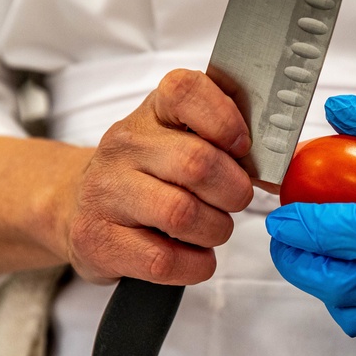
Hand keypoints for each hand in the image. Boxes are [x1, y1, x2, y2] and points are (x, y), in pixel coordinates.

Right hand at [67, 69, 253, 284]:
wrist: (77, 206)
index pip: (187, 91)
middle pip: (197, 163)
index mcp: (153, 111)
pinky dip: (194, 265)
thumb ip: (228, 143)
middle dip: (234, 191)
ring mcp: (106, 192)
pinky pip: (163, 260)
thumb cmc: (149, 174)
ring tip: (212, 229)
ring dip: (216, 230)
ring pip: (182, 214)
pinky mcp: (98, 240)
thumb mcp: (182, 141)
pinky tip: (194, 257)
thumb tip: (277, 168)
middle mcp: (124, 145)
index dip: (225, 119)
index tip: (242, 146)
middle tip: (234, 200)